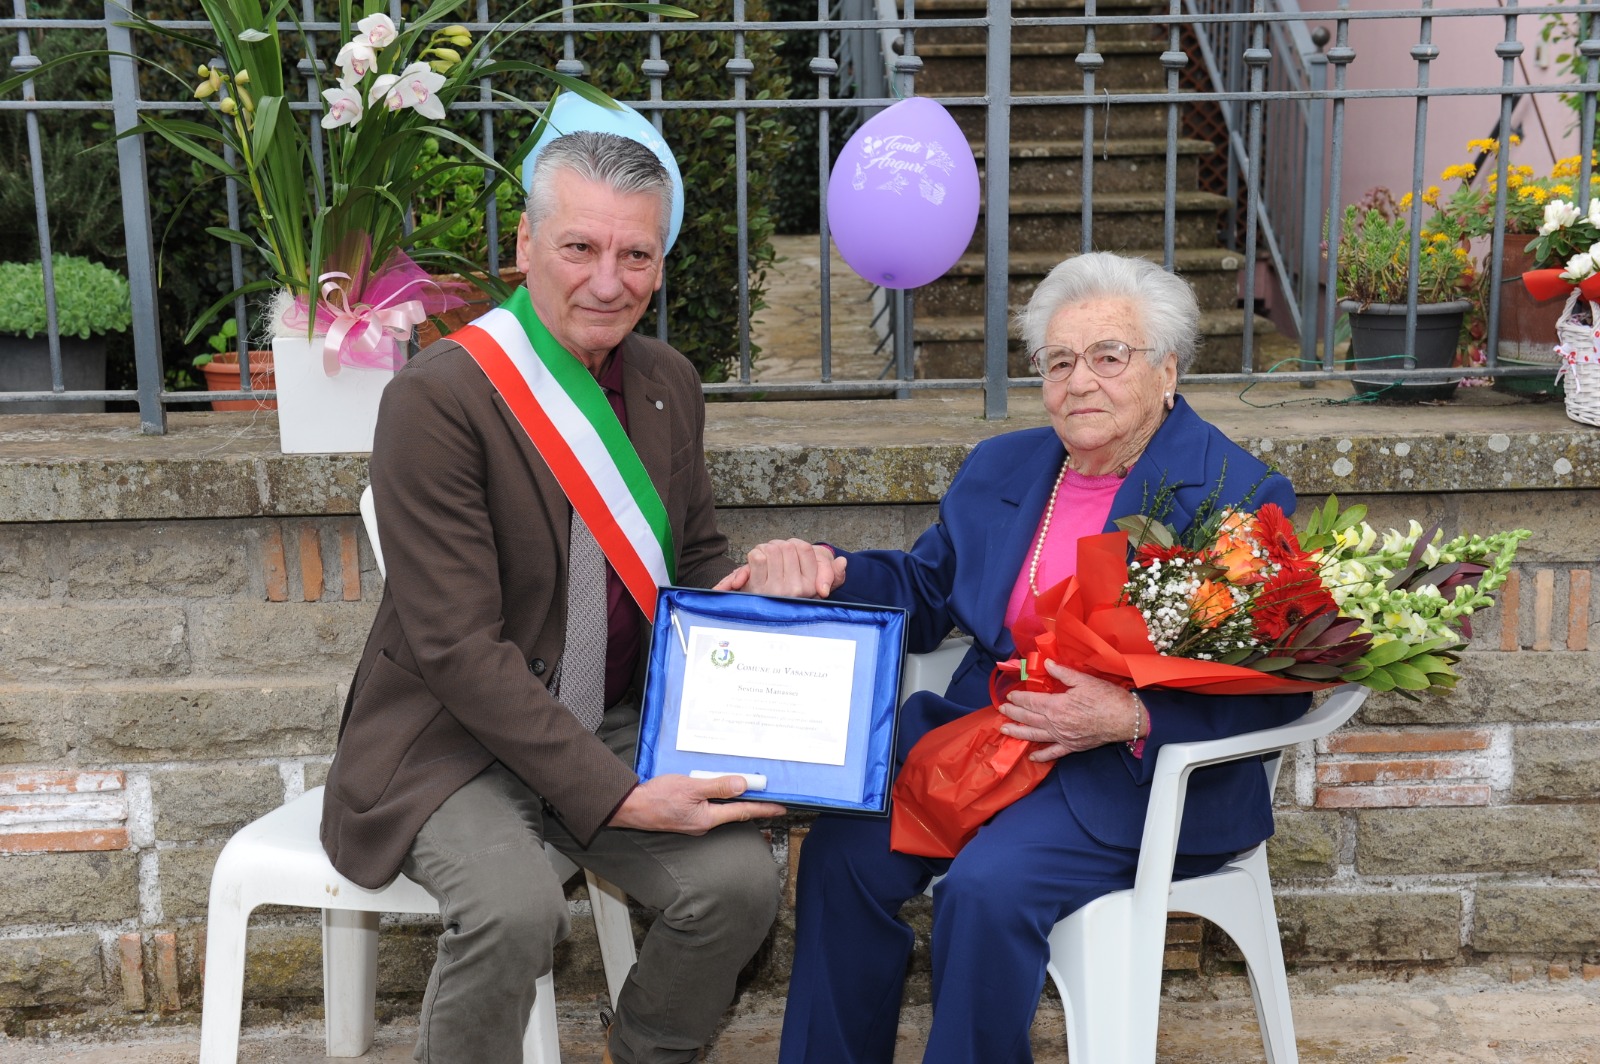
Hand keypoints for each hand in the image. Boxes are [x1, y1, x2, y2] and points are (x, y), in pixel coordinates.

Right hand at [607, 774, 786, 833]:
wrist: (631, 808)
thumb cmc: (658, 797)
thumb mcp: (691, 787)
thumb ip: (717, 787)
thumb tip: (742, 785)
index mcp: (708, 818)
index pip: (743, 812)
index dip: (764, 808)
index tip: (782, 808)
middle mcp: (704, 824)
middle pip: (734, 812)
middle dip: (752, 805)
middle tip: (769, 796)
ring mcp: (695, 822)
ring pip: (720, 810)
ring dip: (734, 801)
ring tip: (748, 790)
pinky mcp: (686, 817)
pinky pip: (708, 808)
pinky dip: (718, 800)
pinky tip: (719, 791)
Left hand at [713, 539, 845, 598]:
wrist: (756, 610)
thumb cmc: (783, 593)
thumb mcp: (812, 585)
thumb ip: (830, 572)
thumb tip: (842, 562)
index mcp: (811, 585)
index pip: (805, 548)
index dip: (794, 546)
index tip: (790, 554)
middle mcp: (796, 588)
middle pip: (787, 546)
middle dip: (779, 546)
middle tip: (774, 557)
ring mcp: (776, 588)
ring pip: (772, 549)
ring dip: (765, 550)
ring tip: (765, 561)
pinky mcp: (757, 587)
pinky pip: (758, 557)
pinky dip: (754, 555)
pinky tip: (754, 567)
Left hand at [997, 660, 1143, 761]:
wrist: (1125, 718)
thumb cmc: (1106, 698)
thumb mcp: (1083, 680)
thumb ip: (1062, 672)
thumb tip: (1046, 664)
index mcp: (1057, 706)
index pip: (1031, 702)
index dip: (1019, 698)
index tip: (1010, 696)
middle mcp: (1056, 724)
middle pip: (1029, 718)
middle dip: (1013, 714)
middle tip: (1002, 710)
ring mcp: (1063, 737)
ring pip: (1035, 735)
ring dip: (1018, 733)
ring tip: (1005, 730)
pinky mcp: (1073, 746)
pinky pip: (1054, 753)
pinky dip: (1042, 756)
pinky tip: (1032, 757)